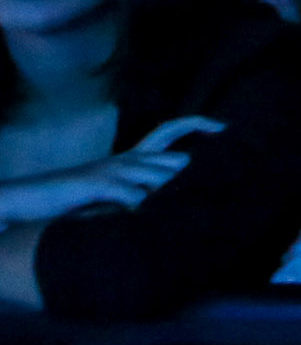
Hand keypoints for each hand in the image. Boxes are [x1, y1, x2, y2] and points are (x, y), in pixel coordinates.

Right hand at [0, 115, 214, 226]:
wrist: (33, 198)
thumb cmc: (78, 200)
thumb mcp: (115, 193)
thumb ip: (143, 191)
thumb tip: (176, 197)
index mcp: (130, 158)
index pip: (168, 131)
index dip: (196, 124)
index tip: (224, 126)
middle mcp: (126, 159)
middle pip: (174, 163)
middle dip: (185, 183)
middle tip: (193, 197)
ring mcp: (113, 170)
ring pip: (160, 178)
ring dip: (163, 198)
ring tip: (161, 213)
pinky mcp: (100, 184)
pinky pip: (136, 197)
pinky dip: (142, 209)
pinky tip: (140, 220)